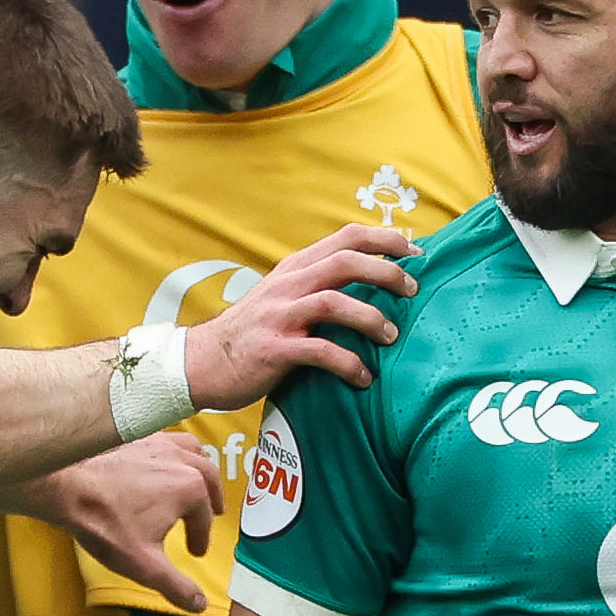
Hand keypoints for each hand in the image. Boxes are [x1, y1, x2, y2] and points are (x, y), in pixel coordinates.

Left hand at [26, 433, 219, 608]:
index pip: (204, 518)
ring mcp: (158, 442)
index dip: (201, 538)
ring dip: (199, 467)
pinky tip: (162, 460)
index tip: (195, 550)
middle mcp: (181, 459)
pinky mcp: (136, 434)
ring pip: (192, 450)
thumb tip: (199, 605)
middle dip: (211, 500)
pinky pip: (166, 437)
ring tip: (197, 480)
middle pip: (208, 478)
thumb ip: (175, 586)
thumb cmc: (104, 522)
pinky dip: (174, 450)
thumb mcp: (143, 564)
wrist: (65, 485)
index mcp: (191, 489)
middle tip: (212, 513)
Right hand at [185, 221, 419, 407]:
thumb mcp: (281, 297)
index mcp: (294, 268)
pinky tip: (363, 378)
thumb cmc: (250, 333)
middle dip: (387, 272)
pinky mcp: (274, 350)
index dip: (385, 240)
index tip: (416, 252)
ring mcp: (279, 317)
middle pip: (346, 262)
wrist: (199, 363)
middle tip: (412, 291)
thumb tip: (367, 282)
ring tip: (391, 336)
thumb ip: (315, 285)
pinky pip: (320, 352)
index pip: (346, 237)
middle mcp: (288, 285)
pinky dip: (349, 364)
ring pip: (334, 302)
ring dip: (371, 318)